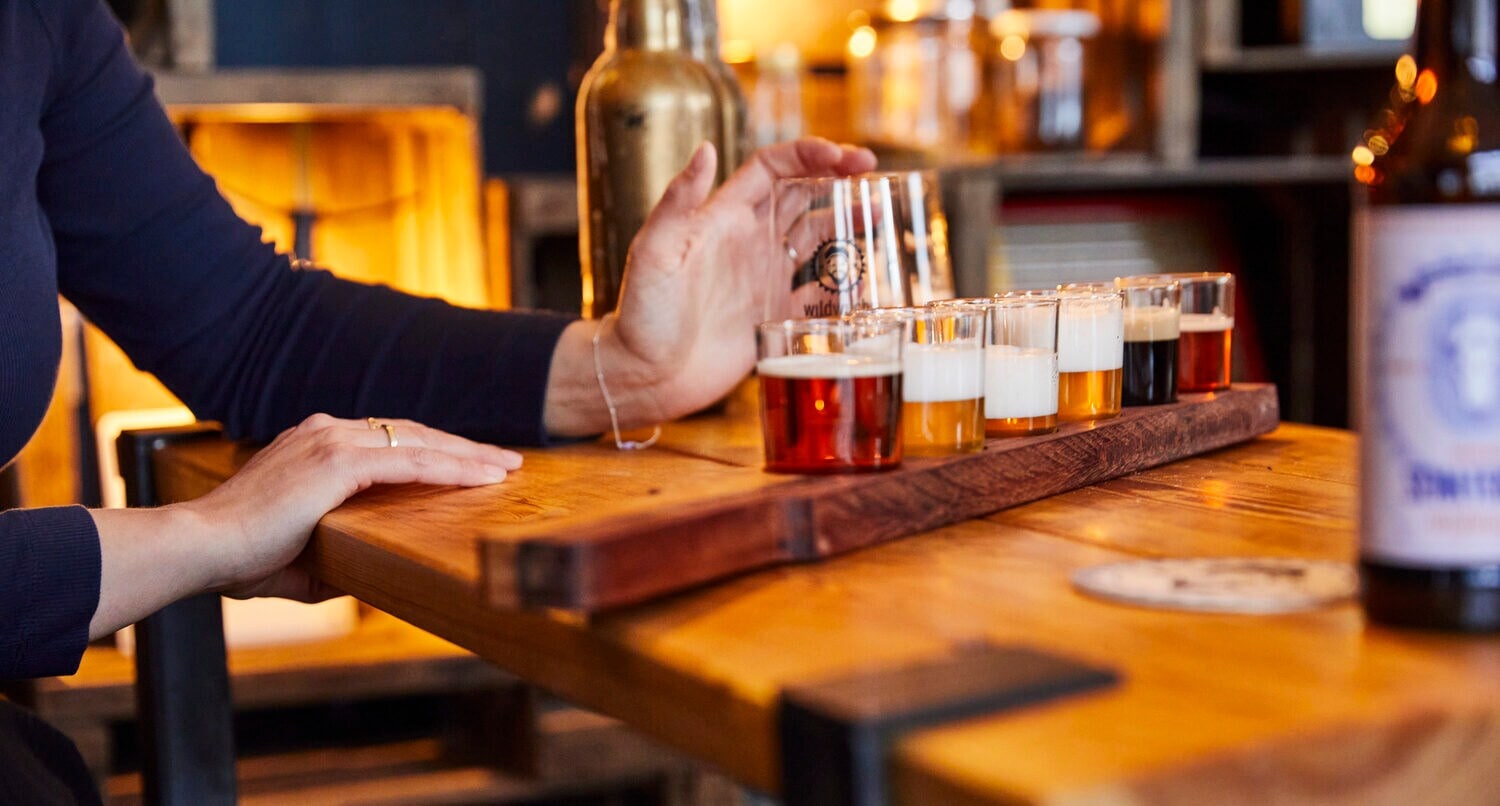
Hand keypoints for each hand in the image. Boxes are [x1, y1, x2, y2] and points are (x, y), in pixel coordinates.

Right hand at [183, 414, 520, 600]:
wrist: (200, 547)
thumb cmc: (238, 559)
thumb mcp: (297, 558)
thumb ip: (334, 559)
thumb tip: (366, 582)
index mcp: (313, 445)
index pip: (388, 441)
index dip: (432, 450)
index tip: (469, 463)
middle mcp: (325, 432)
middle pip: (412, 433)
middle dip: (461, 448)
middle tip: (504, 461)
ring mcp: (332, 441)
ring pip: (420, 443)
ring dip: (467, 456)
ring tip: (507, 468)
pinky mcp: (338, 461)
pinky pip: (412, 461)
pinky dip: (451, 468)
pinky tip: (482, 478)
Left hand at [605, 138, 877, 422]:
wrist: (646, 374)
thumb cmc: (642, 312)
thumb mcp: (654, 251)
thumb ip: (679, 201)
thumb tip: (706, 149)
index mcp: (723, 216)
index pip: (773, 169)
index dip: (808, 155)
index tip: (843, 156)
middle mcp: (749, 241)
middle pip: (804, 196)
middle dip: (840, 180)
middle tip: (875, 174)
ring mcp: (764, 277)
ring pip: (817, 240)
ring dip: (847, 225)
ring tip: (879, 216)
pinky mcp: (774, 315)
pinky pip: (818, 295)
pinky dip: (843, 287)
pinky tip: (864, 283)